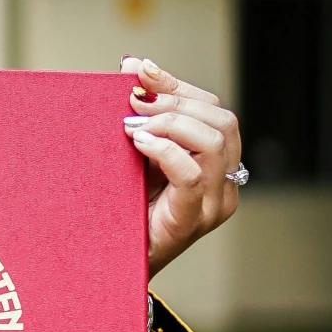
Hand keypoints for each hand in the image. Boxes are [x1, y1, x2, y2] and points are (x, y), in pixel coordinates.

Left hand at [120, 57, 244, 275]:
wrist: (106, 265)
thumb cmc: (120, 210)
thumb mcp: (134, 156)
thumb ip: (141, 116)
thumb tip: (133, 66)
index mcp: (215, 164)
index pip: (213, 110)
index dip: (179, 85)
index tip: (140, 71)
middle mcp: (225, 184)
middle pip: (223, 121)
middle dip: (176, 101)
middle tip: (133, 101)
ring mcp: (214, 204)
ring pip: (215, 142)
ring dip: (171, 122)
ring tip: (133, 125)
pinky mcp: (193, 220)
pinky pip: (194, 174)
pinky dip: (166, 150)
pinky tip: (138, 143)